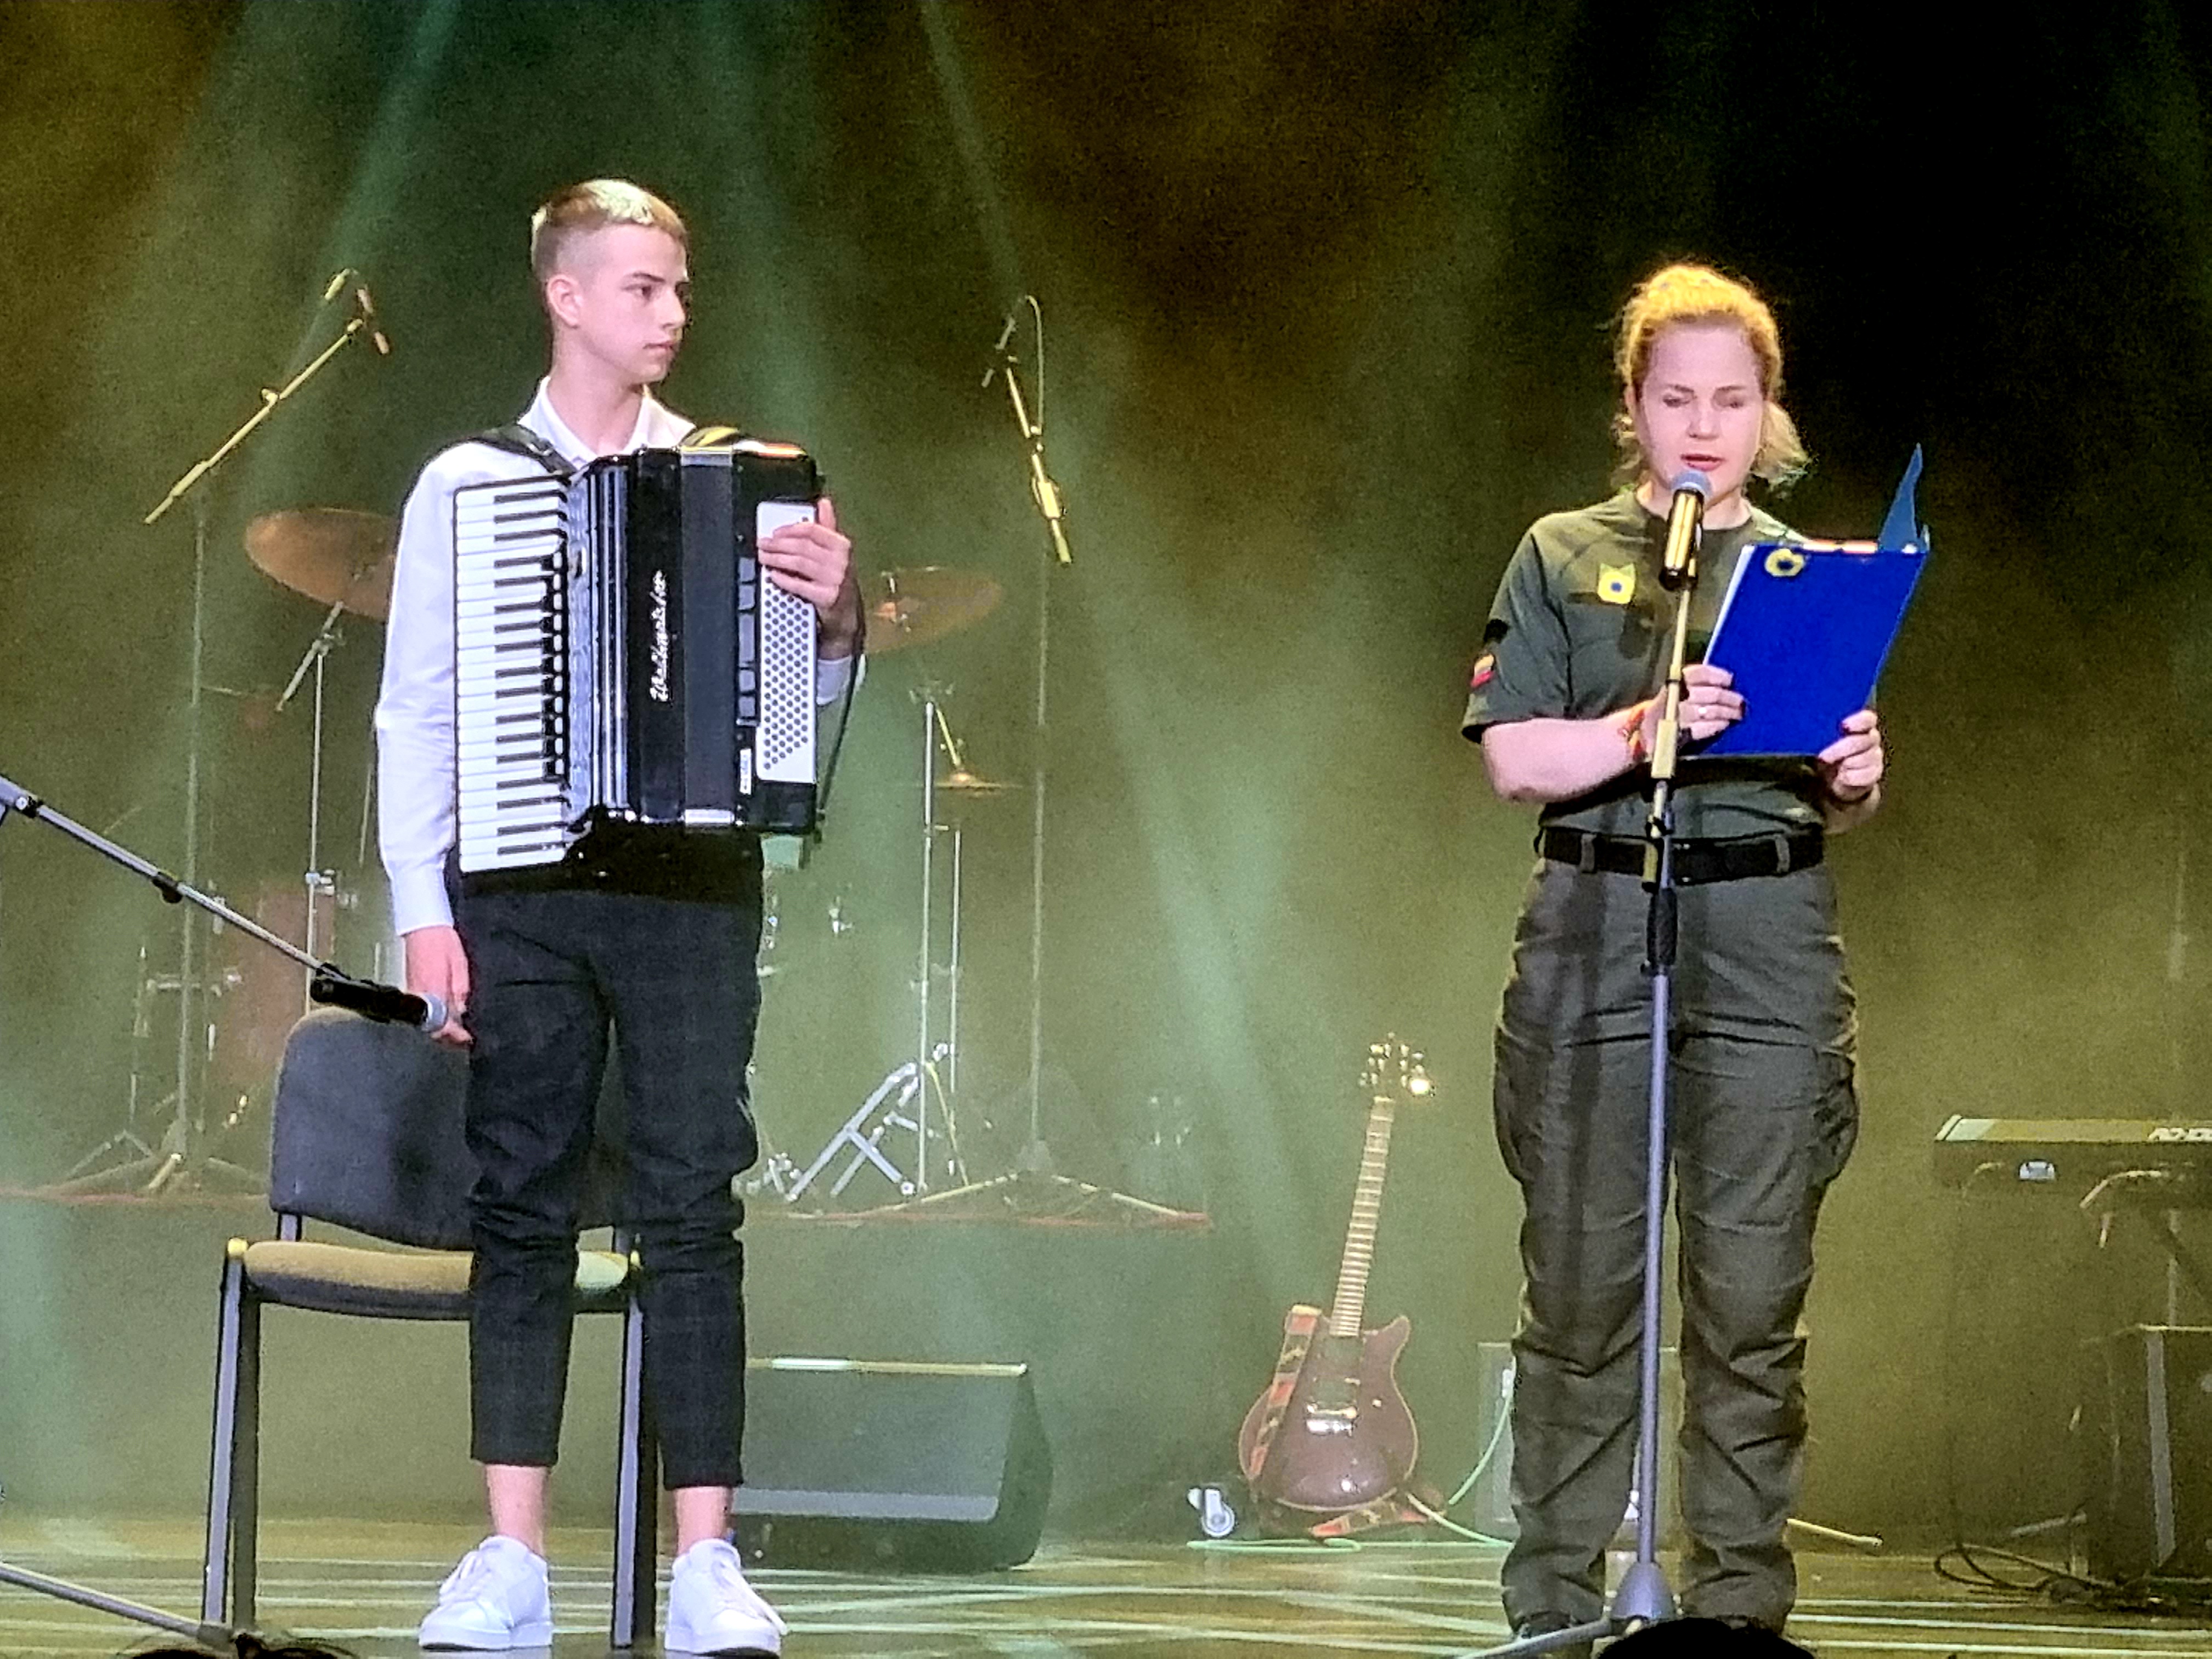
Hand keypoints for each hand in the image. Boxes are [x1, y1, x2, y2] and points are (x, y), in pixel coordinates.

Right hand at [404, 924, 472, 1047]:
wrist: (423, 927)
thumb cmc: (443, 942)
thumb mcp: (460, 967)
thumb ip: (460, 992)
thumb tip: (462, 1013)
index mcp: (433, 990)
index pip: (441, 1025)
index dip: (455, 1036)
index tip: (467, 1039)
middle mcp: (419, 995)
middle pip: (431, 1028)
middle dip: (448, 1038)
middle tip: (464, 1040)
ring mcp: (413, 993)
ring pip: (424, 1022)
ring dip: (441, 1031)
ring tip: (457, 1032)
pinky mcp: (410, 988)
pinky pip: (420, 1011)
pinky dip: (433, 1019)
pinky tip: (445, 1018)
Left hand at [759, 497, 861, 658]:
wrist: (847, 613)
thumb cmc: (837, 579)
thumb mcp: (836, 552)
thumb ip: (828, 527)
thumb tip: (824, 503)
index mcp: (841, 545)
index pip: (812, 530)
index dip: (790, 529)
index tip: (775, 532)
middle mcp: (840, 561)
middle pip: (802, 546)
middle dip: (778, 544)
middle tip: (763, 544)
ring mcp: (834, 579)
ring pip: (799, 563)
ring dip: (777, 559)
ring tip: (764, 557)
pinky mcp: (826, 596)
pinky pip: (800, 585)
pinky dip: (784, 579)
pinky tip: (773, 575)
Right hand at [1639, 663, 1743, 750]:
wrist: (1639, 732)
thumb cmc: (1664, 709)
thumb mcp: (1674, 692)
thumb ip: (1694, 686)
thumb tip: (1726, 681)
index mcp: (1674, 683)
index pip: (1699, 673)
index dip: (1717, 675)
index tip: (1729, 680)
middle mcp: (1674, 696)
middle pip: (1709, 693)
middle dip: (1728, 698)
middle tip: (1740, 701)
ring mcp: (1675, 715)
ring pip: (1708, 711)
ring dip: (1726, 712)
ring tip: (1736, 714)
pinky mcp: (1675, 733)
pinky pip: (1701, 728)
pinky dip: (1714, 726)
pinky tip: (1723, 725)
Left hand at [1818, 708, 1883, 802]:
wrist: (1835, 777)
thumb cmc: (1828, 752)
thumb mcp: (1823, 741)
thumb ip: (1822, 732)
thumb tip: (1805, 727)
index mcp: (1861, 725)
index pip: (1867, 719)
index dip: (1859, 721)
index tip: (1844, 725)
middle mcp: (1871, 739)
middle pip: (1864, 740)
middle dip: (1842, 749)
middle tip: (1823, 757)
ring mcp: (1875, 756)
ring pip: (1867, 758)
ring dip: (1847, 764)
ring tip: (1835, 768)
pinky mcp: (1874, 773)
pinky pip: (1868, 775)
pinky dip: (1852, 777)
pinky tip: (1841, 777)